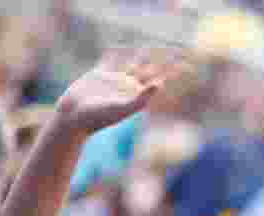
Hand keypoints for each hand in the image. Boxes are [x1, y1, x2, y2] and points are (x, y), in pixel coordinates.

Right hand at [53, 47, 189, 135]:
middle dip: (165, 60)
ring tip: (154, 48)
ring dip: (143, 54)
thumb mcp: (122, 109)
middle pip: (151, 68)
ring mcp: (114, 79)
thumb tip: (160, 85)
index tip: (190, 66)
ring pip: (133, 62)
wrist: (73, 118)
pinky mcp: (98, 75)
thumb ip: (141, 98)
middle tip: (180, 51)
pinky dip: (114, 53)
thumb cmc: (97, 118)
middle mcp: (128, 86)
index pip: (160, 78)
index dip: (174, 71)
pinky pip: (109, 60)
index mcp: (137, 93)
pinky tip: (118, 47)